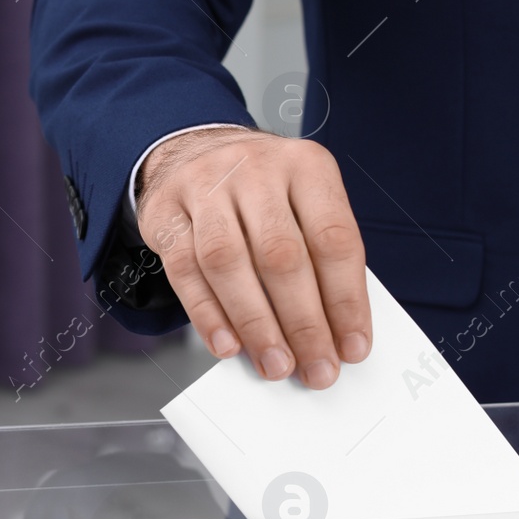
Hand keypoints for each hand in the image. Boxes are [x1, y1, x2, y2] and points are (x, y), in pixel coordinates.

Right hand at [136, 127, 370, 389]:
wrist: (196, 151)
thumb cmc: (264, 191)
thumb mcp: (305, 204)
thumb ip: (320, 259)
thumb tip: (334, 332)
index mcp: (306, 166)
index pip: (333, 239)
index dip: (346, 300)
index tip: (352, 347)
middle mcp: (256, 170)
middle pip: (282, 255)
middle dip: (303, 323)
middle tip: (315, 366)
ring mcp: (206, 186)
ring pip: (229, 263)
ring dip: (255, 324)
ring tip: (274, 364)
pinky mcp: (166, 211)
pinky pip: (185, 270)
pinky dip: (208, 315)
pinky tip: (227, 344)